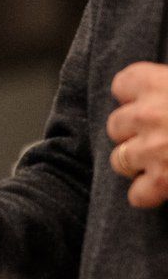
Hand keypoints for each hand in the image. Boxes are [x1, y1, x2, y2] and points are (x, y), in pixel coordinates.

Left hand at [108, 63, 167, 209]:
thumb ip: (165, 87)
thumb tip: (147, 96)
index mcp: (159, 83)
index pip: (121, 85)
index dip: (133, 97)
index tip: (147, 103)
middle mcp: (149, 114)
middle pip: (114, 125)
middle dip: (132, 134)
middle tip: (160, 137)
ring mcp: (154, 148)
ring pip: (119, 161)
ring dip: (136, 164)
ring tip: (162, 161)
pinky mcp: (164, 180)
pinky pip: (137, 195)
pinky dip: (149, 195)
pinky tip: (162, 188)